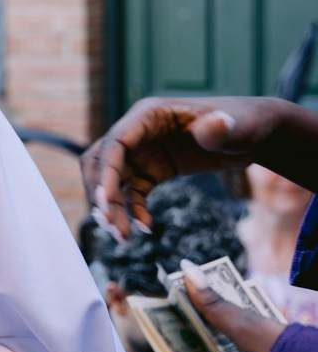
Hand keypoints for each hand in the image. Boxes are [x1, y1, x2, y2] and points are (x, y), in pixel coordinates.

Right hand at [81, 95, 289, 237]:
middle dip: (101, 193)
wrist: (251, 135)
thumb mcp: (236, 127)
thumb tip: (215, 124)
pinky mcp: (151, 171)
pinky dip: (132, 212)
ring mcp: (143, 152)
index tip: (104, 202)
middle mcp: (138, 132)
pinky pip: (131, 193)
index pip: (115, 143)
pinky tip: (146, 228)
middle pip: (102, 162)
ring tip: (121, 236)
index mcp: (150, 115)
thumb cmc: (243, 123)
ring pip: (112, 181)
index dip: (106, 172)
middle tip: (109, 224)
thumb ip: (222, 128)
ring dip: (111, 207)